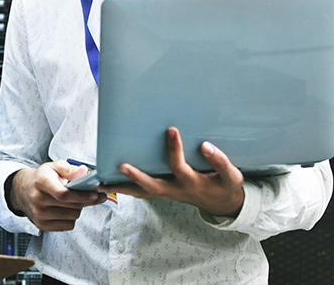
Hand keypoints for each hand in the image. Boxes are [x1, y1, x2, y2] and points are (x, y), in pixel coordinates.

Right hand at [9, 161, 105, 230]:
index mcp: (41, 182)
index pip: (64, 194)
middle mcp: (38, 200)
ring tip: (75, 200)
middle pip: (71, 206)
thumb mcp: (53, 167)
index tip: (94, 195)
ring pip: (72, 216)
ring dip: (78, 209)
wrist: (22, 190)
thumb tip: (84, 172)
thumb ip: (69, 169)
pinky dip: (71, 217)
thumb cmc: (40, 178)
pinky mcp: (42, 225)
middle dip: (86, 201)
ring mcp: (39, 215)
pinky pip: (68, 225)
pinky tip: (67, 208)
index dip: (82, 196)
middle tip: (94, 195)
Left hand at [102, 127, 244, 217]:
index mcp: (193, 183)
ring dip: (123, 188)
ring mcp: (168, 194)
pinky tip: (111, 184)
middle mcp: (176, 190)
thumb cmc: (225, 185)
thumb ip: (220, 161)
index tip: (171, 129)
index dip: (175, 149)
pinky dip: (127, 189)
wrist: (223, 203)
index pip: (180, 166)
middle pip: (152, 186)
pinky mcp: (163, 193)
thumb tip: (206, 145)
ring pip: (142, 193)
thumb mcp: (231, 175)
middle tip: (121, 166)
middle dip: (137, 177)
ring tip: (102, 183)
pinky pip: (142, 193)